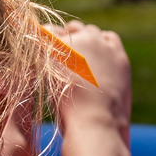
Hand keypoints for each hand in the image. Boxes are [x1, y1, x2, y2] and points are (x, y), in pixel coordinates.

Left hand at [54, 21, 130, 155]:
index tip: (82, 55)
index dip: (94, 45)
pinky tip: (36, 53)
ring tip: (48, 56)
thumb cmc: (106, 125)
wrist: (98, 124)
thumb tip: (98, 94)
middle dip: (76, 39)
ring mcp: (82, 42)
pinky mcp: (60, 46)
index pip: (108, 39)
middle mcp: (101, 45)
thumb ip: (108, 88)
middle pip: (87, 30)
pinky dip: (41, 39)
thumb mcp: (116, 102)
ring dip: (60, 39)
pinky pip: (47, 32)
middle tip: (62, 54)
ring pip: (69, 29)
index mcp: (119, 58)